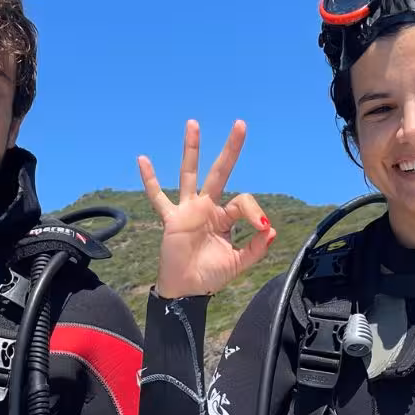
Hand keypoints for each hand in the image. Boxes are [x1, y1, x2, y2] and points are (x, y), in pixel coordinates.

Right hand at [138, 119, 275, 298]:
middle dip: (230, 150)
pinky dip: (150, 180)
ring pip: (189, 174)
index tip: (261, 227)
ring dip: (192, 150)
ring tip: (193, 124)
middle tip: (241, 124)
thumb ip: (256, 247)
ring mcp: (188, 210)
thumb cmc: (210, 275)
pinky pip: (158, 197)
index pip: (242, 200)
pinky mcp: (171, 219)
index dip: (255, 211)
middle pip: (219, 172)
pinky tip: (143, 160)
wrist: (187, 290)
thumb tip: (271, 229)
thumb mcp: (239, 262)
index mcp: (225, 217)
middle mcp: (207, 207)